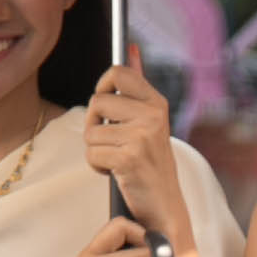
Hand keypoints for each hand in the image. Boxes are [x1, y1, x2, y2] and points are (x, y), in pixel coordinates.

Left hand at [82, 62, 187, 244]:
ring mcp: (142, 137)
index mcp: (157, 103)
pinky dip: (97, 167)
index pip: (117, 74)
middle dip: (94, 126)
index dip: (103, 89)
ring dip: (96, 150)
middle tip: (112, 142)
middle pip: (96, 103)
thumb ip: (138, 85)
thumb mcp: (150, 120)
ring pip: (91, 132)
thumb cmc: (152, 164)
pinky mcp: (129, 159)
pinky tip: (115, 173)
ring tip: (116, 160)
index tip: (108, 109)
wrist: (166, 208)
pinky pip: (92, 154)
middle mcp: (153, 116)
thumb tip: (130, 48)